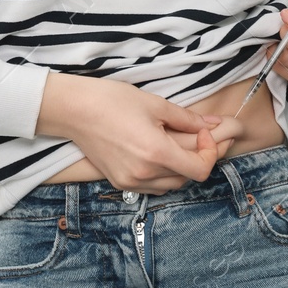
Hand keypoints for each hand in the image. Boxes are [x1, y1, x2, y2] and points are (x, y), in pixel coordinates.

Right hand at [56, 75, 229, 193]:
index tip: (203, 133)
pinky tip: (158, 155)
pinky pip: (152, 187)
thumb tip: (212, 124)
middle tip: (195, 137)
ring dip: (181, 169)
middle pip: (187, 178)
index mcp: (156, 153)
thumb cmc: (113, 101)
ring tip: (175, 145)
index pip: (200, 170)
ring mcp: (130, 181)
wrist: (75, 110)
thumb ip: (187, 119)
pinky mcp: (119, 183)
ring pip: (171, 185)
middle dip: (197, 158)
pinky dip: (163, 175)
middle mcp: (144, 173)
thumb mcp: (155, 104)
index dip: (209, 152)